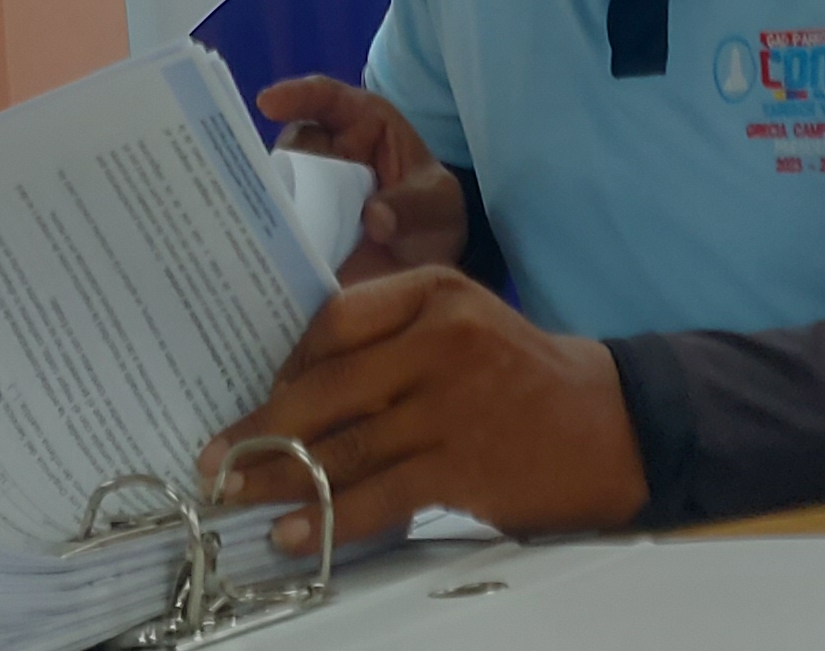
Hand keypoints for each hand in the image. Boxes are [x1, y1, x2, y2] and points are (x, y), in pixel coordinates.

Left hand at [211, 268, 644, 549]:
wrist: (608, 423)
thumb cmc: (518, 372)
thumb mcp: (461, 320)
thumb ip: (392, 333)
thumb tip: (299, 381)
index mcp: (432, 290)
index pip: (334, 319)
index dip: (286, 365)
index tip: (256, 398)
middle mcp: (438, 339)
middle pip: (326, 386)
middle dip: (262, 428)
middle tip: (216, 459)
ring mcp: (451, 403)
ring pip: (344, 446)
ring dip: (281, 479)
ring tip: (237, 500)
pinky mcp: (462, 464)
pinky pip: (379, 495)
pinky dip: (329, 518)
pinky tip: (295, 533)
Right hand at [254, 77, 464, 282]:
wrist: (426, 274)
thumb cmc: (433, 219)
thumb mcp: (438, 205)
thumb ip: (414, 206)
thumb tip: (375, 218)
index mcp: (365, 122)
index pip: (328, 98)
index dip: (298, 95)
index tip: (269, 105)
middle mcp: (328, 151)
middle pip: (296, 145)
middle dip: (290, 163)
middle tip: (294, 195)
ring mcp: (309, 190)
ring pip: (280, 183)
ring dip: (279, 202)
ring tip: (288, 229)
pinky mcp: (298, 228)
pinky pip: (277, 224)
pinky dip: (275, 233)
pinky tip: (276, 250)